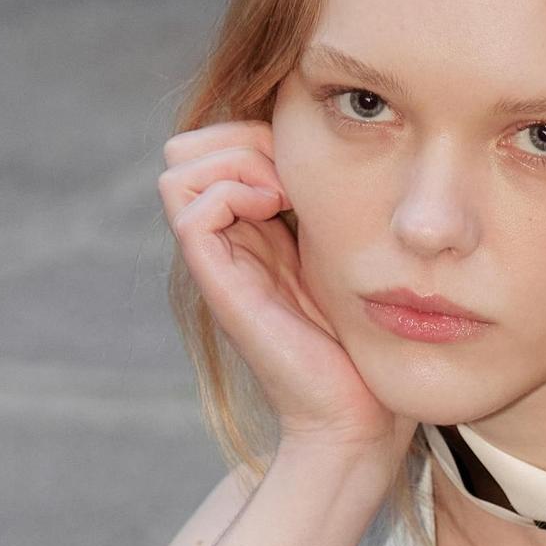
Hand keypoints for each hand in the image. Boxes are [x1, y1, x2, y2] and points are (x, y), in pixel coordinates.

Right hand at [161, 123, 400, 461]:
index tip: (309, 160)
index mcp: (253, 229)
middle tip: (292, 173)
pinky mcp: (219, 284)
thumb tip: (332, 149)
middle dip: (240, 138)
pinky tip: (277, 210)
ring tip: (283, 191)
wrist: (357, 414)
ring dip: (235, 161)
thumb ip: (327, 208)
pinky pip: (191, 209)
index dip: (256, 131)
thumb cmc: (365, 341)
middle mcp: (227, 241)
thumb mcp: (348, 252)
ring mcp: (218, 262)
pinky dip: (232, 191)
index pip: (219, 144)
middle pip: (190, 149)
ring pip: (180, 169)